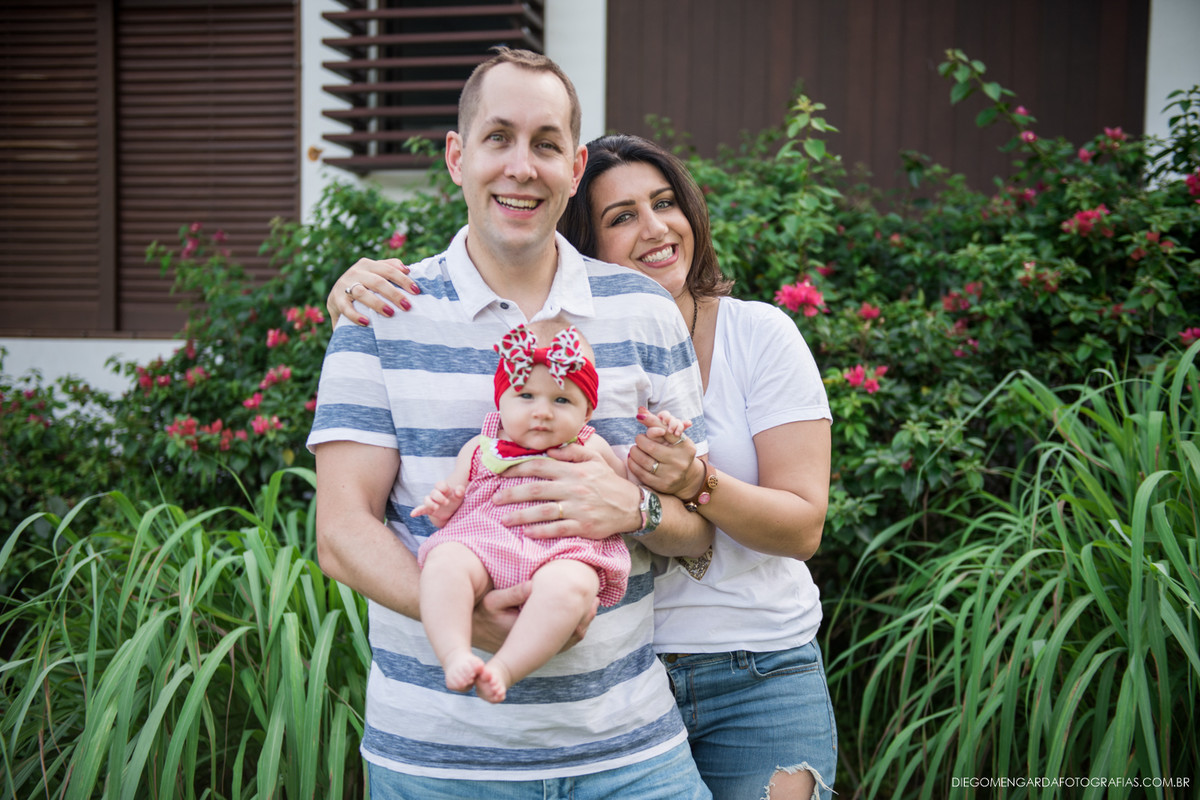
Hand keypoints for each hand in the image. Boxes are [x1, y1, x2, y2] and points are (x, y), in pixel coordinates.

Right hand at [328, 257, 420, 325]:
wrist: (337, 298)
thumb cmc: (364, 286)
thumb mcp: (375, 274)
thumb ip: (390, 268)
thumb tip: (407, 269)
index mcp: (368, 265)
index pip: (389, 270)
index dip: (403, 280)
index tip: (417, 291)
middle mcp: (356, 272)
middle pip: (378, 281)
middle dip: (394, 294)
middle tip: (407, 306)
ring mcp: (344, 285)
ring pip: (361, 292)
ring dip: (377, 303)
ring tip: (390, 313)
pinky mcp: (335, 300)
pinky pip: (346, 308)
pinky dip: (355, 315)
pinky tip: (366, 322)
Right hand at [410, 481, 465, 527]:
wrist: (452, 510)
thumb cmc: (455, 500)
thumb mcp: (460, 495)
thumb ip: (460, 491)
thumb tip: (459, 491)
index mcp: (443, 489)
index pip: (440, 484)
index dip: (443, 487)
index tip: (448, 491)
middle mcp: (436, 494)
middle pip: (433, 492)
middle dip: (439, 497)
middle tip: (447, 503)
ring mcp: (431, 502)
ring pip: (426, 500)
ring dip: (431, 503)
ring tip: (437, 507)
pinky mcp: (429, 510)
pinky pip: (421, 509)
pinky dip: (417, 511)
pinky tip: (412, 514)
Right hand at [468, 583, 596, 652]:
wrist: (466, 630)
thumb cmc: (480, 613)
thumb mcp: (494, 601)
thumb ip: (515, 593)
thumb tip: (534, 584)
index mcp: (529, 634)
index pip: (563, 629)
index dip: (580, 616)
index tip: (590, 598)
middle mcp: (534, 646)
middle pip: (569, 636)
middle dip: (584, 619)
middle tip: (595, 601)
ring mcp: (534, 649)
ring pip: (565, 641)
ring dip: (579, 624)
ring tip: (591, 605)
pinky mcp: (532, 647)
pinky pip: (558, 642)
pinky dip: (570, 629)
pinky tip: (576, 615)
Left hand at [492, 443, 641, 538]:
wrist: (631, 506)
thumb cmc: (608, 482)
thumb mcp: (595, 459)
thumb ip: (573, 451)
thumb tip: (551, 449)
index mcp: (572, 470)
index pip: (539, 466)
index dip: (517, 468)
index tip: (501, 472)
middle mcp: (572, 488)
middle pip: (535, 489)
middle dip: (511, 493)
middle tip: (494, 499)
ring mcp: (577, 508)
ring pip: (542, 511)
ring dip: (520, 515)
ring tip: (503, 520)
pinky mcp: (582, 526)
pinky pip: (556, 529)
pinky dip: (540, 531)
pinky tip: (526, 533)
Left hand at [627, 407, 700, 496]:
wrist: (687, 478)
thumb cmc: (676, 452)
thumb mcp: (674, 437)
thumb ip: (659, 423)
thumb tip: (640, 410)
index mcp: (685, 446)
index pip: (665, 430)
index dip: (651, 421)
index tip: (639, 416)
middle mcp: (680, 460)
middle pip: (651, 446)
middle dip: (640, 440)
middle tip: (639, 439)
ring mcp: (671, 475)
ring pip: (644, 460)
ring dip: (634, 452)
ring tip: (634, 449)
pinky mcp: (662, 485)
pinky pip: (641, 473)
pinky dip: (633, 464)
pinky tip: (633, 459)